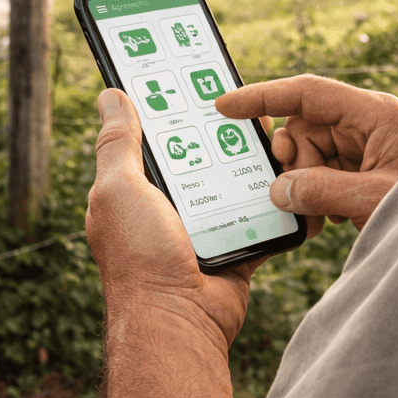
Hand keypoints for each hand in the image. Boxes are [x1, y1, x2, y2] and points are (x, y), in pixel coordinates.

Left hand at [86, 89, 256, 350]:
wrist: (179, 322)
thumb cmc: (139, 258)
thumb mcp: (119, 189)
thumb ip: (118, 143)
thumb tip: (110, 94)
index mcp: (134, 189)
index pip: (154, 135)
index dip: (170, 106)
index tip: (191, 75)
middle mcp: (167, 206)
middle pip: (200, 153)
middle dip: (221, 130)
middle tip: (245, 101)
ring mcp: (202, 227)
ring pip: (233, 179)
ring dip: (251, 162)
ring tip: (274, 134)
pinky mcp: (236, 246)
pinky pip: (259, 212)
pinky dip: (273, 198)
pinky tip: (287, 173)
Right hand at [215, 75, 397, 229]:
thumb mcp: (374, 198)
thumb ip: (320, 190)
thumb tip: (277, 189)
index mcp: (375, 113)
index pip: (308, 93)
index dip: (264, 96)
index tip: (225, 105)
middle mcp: (368, 124)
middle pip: (304, 127)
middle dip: (294, 160)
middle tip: (298, 192)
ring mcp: (366, 148)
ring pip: (309, 154)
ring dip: (306, 183)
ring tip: (326, 215)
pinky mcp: (364, 171)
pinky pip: (322, 173)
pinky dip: (317, 194)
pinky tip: (334, 218)